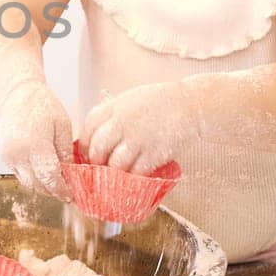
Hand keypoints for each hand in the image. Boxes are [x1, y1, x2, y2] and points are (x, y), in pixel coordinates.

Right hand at [0, 81, 71, 196]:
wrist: (16, 94)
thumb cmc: (42, 105)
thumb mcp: (63, 125)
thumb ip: (66, 153)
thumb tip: (70, 175)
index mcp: (35, 145)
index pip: (50, 177)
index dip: (62, 189)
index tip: (71, 195)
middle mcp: (18, 154)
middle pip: (38, 185)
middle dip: (53, 190)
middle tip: (66, 191)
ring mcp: (9, 156)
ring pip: (28, 183)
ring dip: (42, 186)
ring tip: (56, 181)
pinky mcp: (5, 157)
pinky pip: (21, 175)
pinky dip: (32, 177)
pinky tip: (44, 171)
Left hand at [80, 81, 199, 173]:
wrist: (191, 105)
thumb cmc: (161, 101)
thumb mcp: (131, 98)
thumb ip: (113, 112)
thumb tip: (95, 131)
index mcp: (116, 106)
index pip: (89, 126)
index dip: (84, 142)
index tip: (87, 151)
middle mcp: (123, 122)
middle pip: (97, 148)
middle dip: (96, 161)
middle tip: (99, 167)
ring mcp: (139, 139)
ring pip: (115, 164)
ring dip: (114, 172)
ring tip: (117, 174)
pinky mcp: (155, 153)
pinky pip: (136, 172)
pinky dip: (134, 177)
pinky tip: (135, 175)